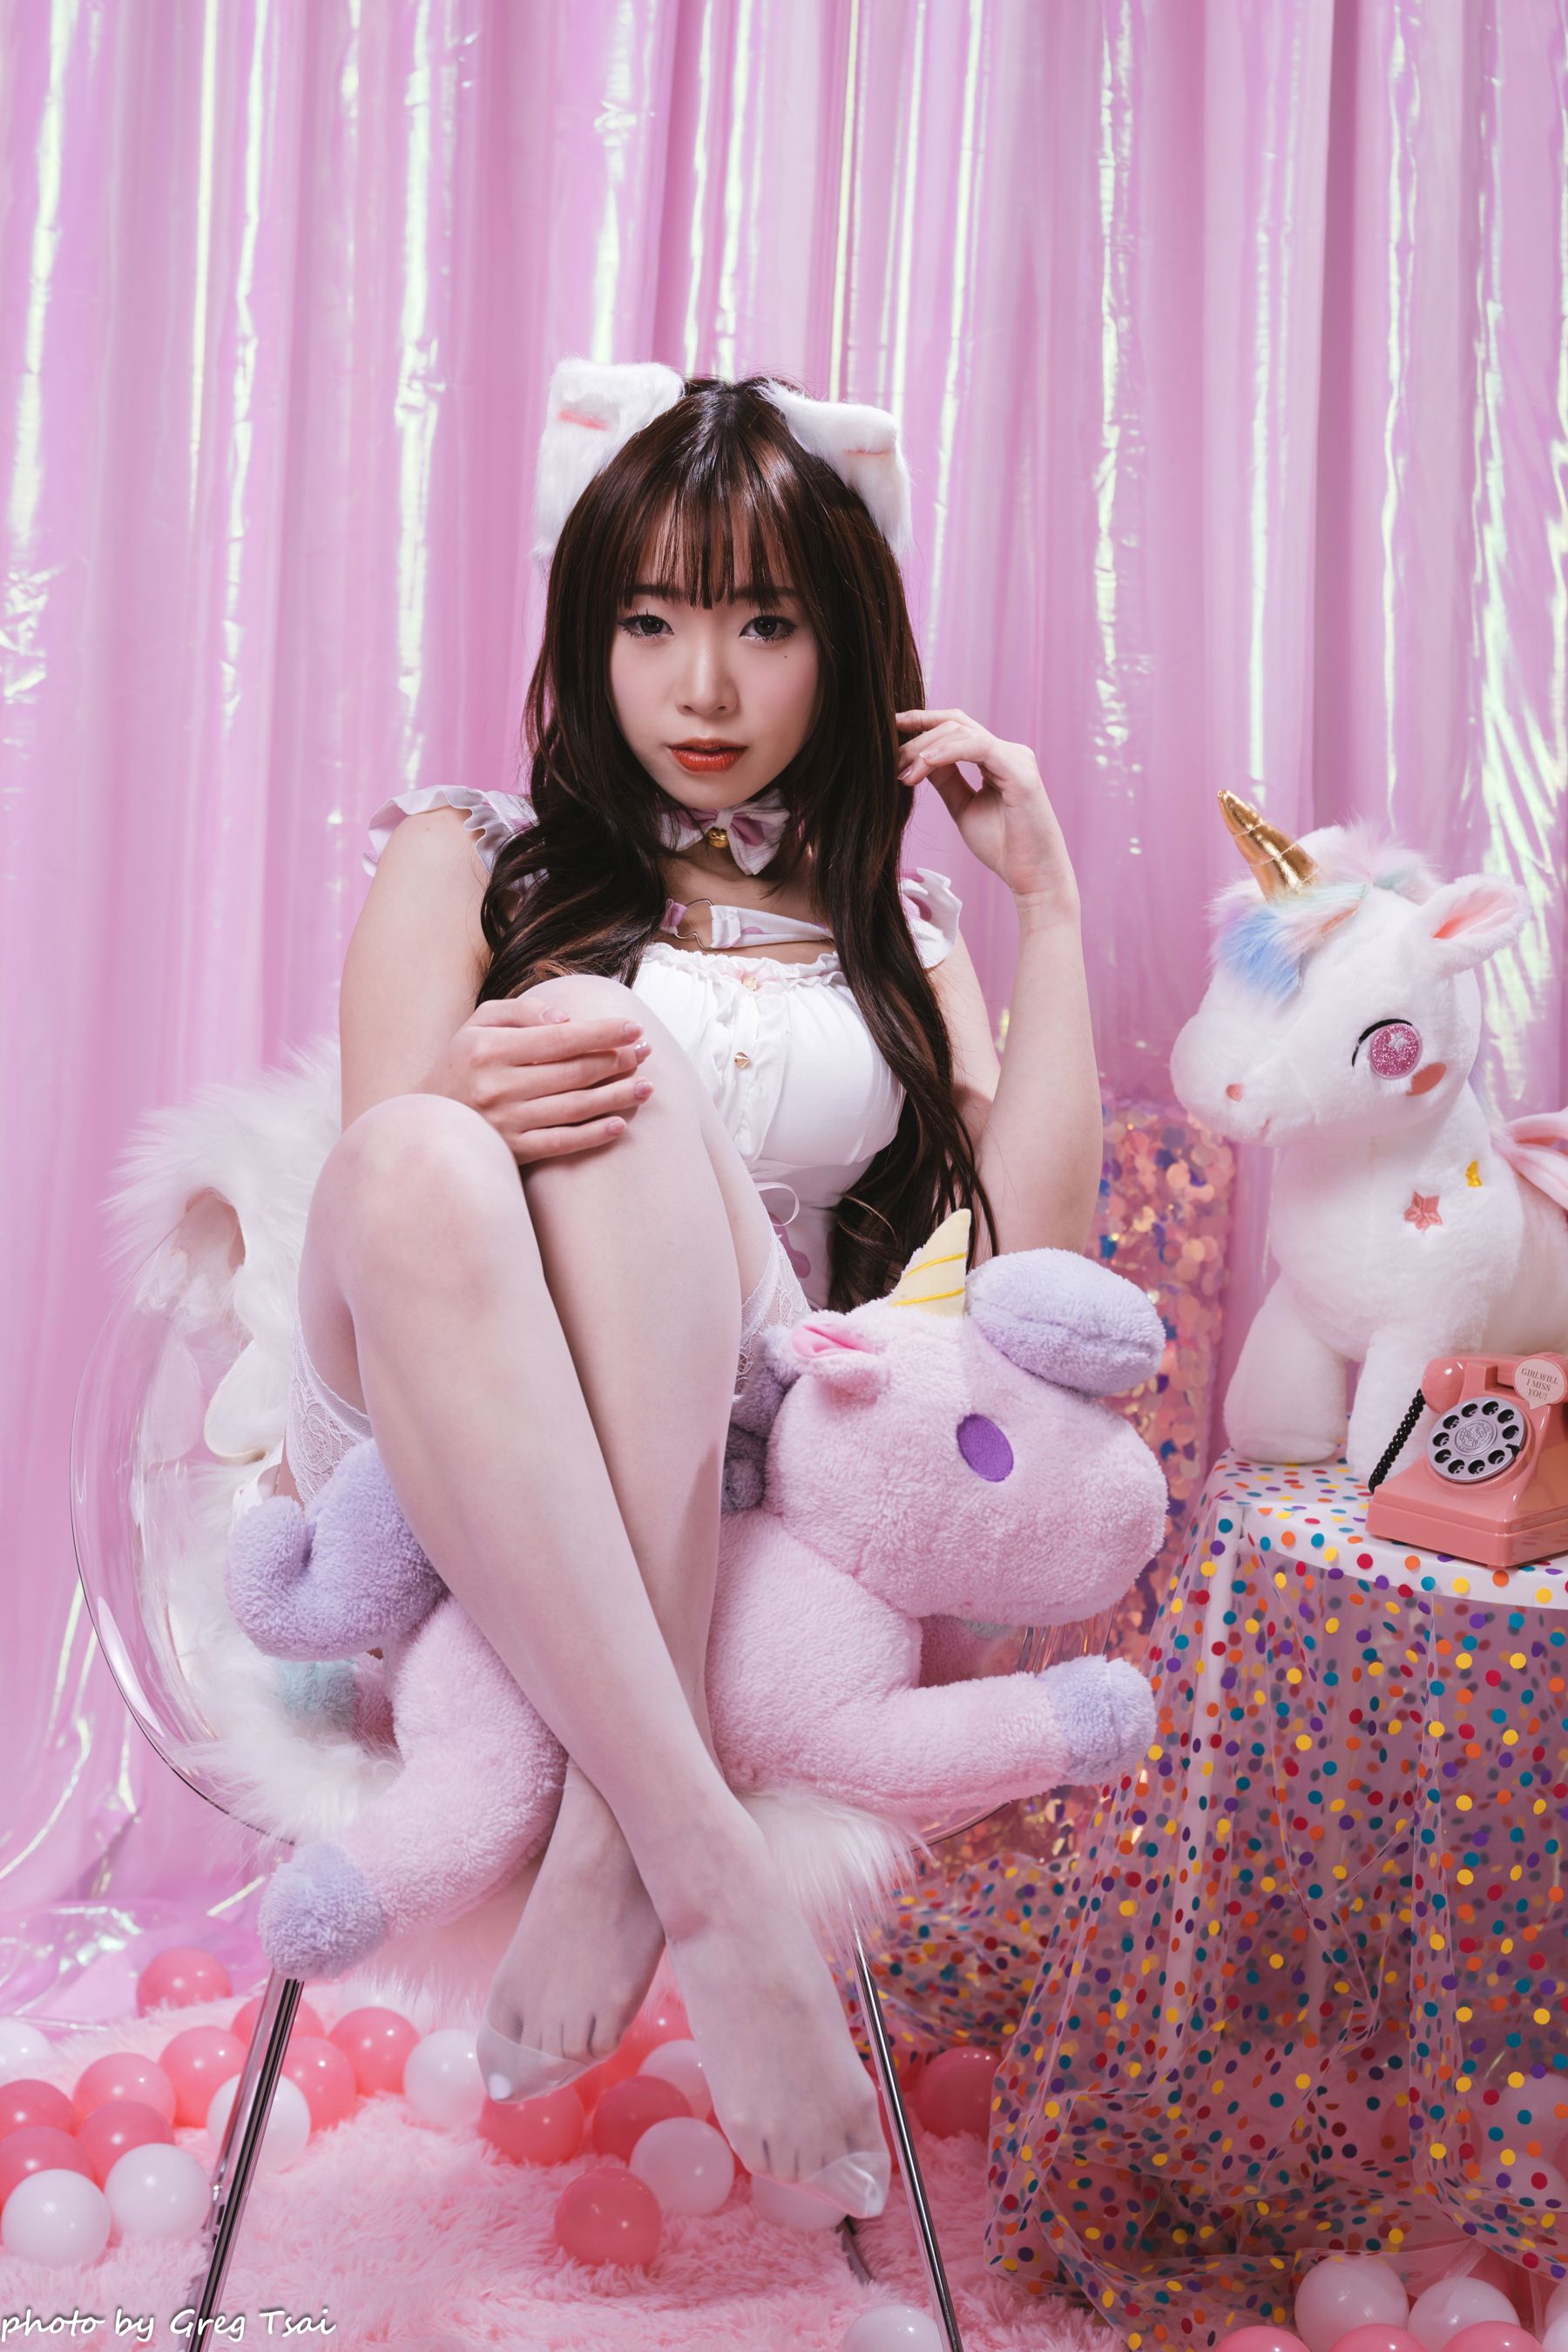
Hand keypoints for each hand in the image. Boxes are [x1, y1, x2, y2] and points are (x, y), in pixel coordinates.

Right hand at [423, 1000, 653, 1163]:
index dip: (602, 1033)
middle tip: (645, 1053)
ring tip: (646, 1086)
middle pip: (574, 1073)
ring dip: (617, 1096)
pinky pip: (562, 1143)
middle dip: (617, 1060)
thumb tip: (567, 1019)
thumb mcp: (479, 1023)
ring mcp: (506, 1122)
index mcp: (489, 1049)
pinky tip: (620, 1124)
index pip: (560, 1039)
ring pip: (575, 1108)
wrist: (425, 1119)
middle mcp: (498, 1086)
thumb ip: (522, 1013)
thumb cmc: (461, 1062)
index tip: (633, 1028)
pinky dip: (594, 1135)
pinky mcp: (512, 1151)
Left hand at [894, 706, 1077, 913]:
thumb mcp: (963, 807)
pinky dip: (947, 752)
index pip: (956, 726)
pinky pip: (977, 747)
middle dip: (917, 736)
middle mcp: (1008, 752)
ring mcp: (1016, 758)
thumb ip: (945, 780)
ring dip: (925, 748)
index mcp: (996, 758)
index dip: (923, 722)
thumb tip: (919, 758)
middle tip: (889, 759)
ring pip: (962, 731)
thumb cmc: (1003, 847)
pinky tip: (924, 764)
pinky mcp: (1020, 772)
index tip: (891, 728)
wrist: (1032, 878)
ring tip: (902, 772)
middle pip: (955, 723)